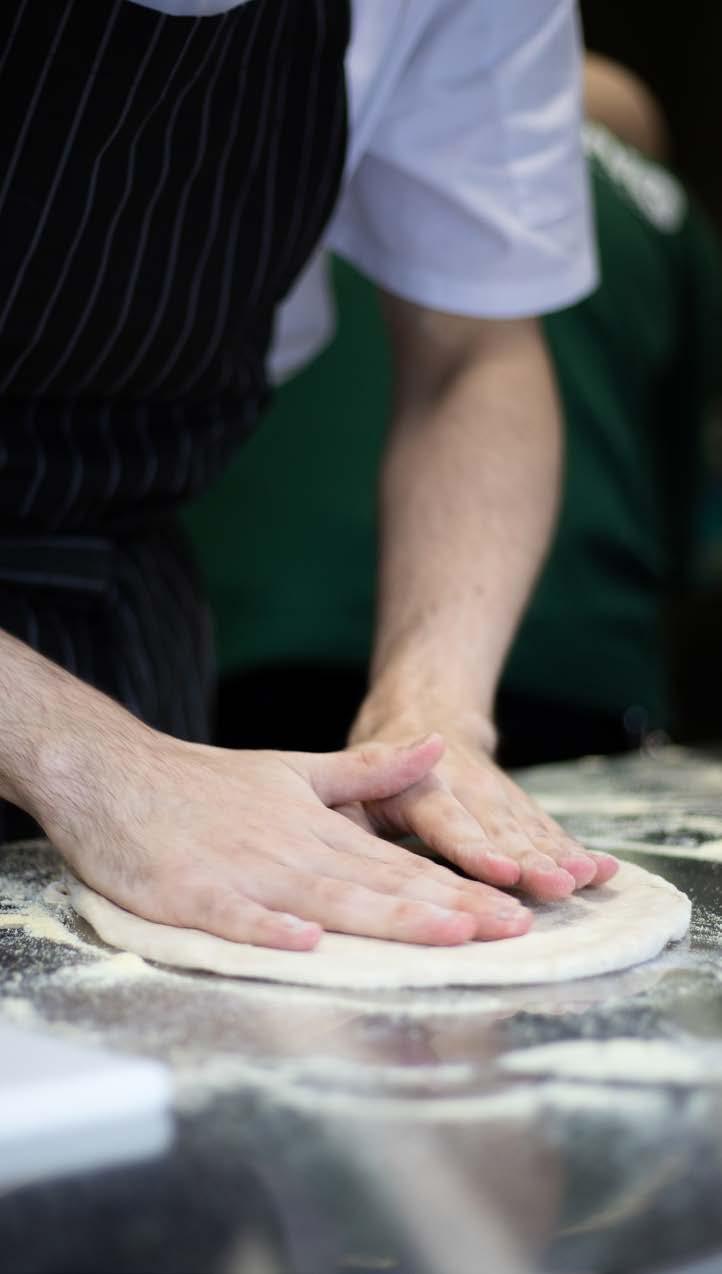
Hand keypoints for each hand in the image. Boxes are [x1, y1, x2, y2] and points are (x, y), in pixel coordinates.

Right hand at [33, 721, 533, 949]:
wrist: (115, 775)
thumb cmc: (206, 784)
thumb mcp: (294, 771)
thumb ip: (367, 771)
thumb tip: (437, 747)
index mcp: (319, 829)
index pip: (399, 863)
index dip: (457, 887)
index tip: (511, 909)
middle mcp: (293, 851)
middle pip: (380, 884)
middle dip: (448, 908)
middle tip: (509, 930)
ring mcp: (245, 872)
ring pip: (328, 899)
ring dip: (389, 917)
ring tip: (448, 933)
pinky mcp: (194, 893)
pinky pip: (237, 916)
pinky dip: (271, 929)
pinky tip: (308, 944)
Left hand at [345, 723, 617, 900]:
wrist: (425, 711)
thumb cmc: (372, 768)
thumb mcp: (345, 786)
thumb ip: (345, 816)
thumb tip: (336, 860)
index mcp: (417, 786)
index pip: (449, 821)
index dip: (475, 847)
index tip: (501, 871)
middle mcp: (464, 788)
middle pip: (501, 829)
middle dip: (532, 860)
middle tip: (561, 885)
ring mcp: (496, 796)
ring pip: (529, 828)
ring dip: (560, 855)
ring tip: (589, 878)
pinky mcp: (517, 806)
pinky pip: (548, 829)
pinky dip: (575, 849)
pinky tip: (604, 870)